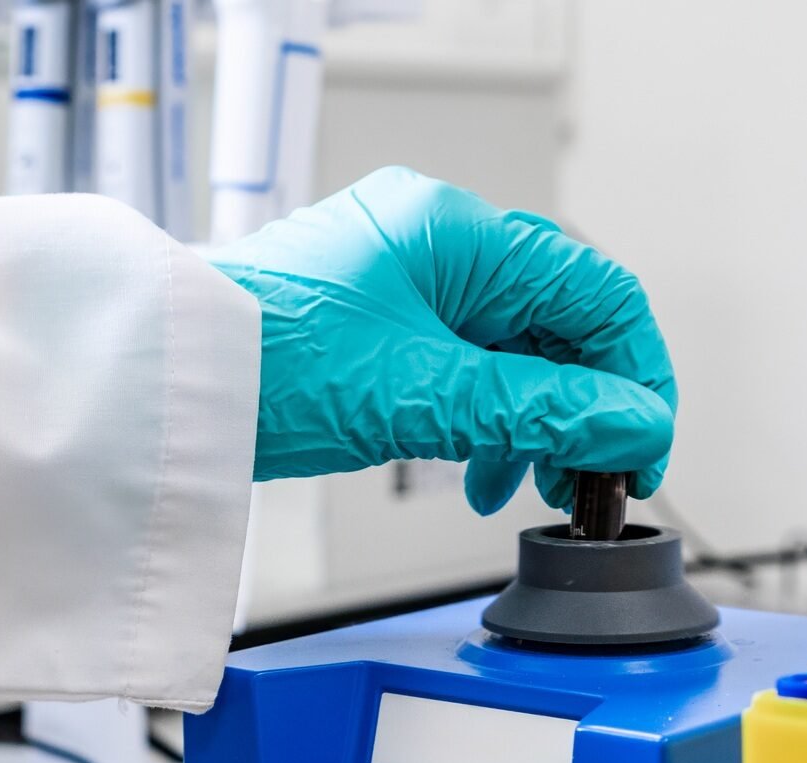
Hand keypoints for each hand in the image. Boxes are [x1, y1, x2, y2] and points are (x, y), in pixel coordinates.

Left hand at [208, 166, 676, 512]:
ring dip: (532, 423)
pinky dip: (482, 421)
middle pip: (555, 323)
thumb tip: (633, 423)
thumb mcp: (424, 395)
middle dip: (581, 407)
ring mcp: (402, 282)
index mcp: (455, 232)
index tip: (643, 445)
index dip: (635, 374)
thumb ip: (541, 409)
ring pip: (510, 351)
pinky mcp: (375, 325)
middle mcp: (433, 244)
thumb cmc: (263, 364)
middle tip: (591, 476)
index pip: (594, 291)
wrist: (163, 389)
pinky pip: (460, 367)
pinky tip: (476, 472)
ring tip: (529, 487)